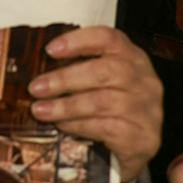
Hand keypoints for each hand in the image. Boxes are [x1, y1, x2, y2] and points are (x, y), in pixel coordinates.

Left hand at [28, 27, 161, 182]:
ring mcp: (146, 109)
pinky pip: (104, 127)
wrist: (139, 143)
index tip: (50, 50)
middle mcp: (144, 80)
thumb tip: (40, 68)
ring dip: (65, 106)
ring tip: (41, 110)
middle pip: (103, 71)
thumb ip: (81, 68)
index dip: (78, 41)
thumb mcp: (105, 80)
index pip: (109, 38)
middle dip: (64, 79)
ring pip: (101, 102)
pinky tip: (62, 125)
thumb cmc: (116, 105)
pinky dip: (78, 125)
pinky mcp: (142, 136)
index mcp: (133, 57)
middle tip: (37, 87)